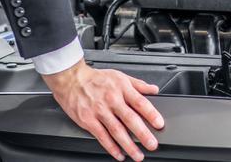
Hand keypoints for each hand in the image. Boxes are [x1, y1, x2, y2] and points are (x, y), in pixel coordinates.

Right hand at [43, 60, 164, 160]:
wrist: (71, 79)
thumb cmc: (96, 79)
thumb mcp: (120, 76)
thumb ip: (138, 84)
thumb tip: (154, 89)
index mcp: (122, 89)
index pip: (140, 102)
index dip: (151, 114)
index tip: (159, 124)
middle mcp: (111, 100)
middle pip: (130, 119)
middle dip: (143, 134)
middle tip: (152, 144)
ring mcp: (99, 111)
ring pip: (116, 131)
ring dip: (128, 145)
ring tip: (138, 155)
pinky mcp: (88, 120)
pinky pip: (102, 136)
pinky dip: (111, 147)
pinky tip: (119, 154)